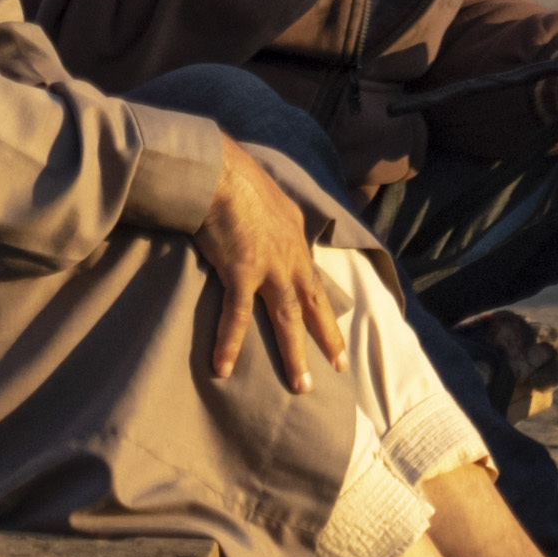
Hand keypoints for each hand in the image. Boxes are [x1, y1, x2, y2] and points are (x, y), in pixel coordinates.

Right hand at [166, 159, 338, 392]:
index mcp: (295, 239)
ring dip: (293, 354)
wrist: (219, 170)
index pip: (313, 281)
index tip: (334, 330)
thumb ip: (275, 220)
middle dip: (327, 338)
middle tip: (338, 367)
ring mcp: (268, 267)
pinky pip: (237, 316)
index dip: (325, 308)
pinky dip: (231, 343)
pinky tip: (224, 367)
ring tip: (301, 386)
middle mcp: (289, 257)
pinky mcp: (241, 272)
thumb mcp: (269, 199)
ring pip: (287, 318)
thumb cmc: (236, 179)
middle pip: (312, 305)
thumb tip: (272, 225)